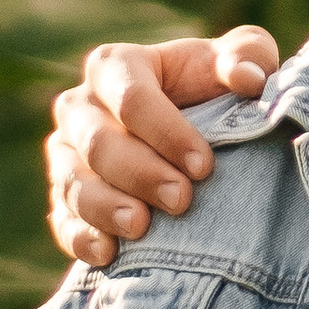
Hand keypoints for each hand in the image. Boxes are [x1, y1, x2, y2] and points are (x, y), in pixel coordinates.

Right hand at [45, 28, 281, 266]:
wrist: (196, 132)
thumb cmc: (215, 88)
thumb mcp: (241, 60)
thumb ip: (247, 56)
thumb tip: (247, 79)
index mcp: (115, 66)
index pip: (132, 99)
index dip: (167, 133)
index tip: (204, 166)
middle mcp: (79, 107)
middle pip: (99, 143)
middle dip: (141, 174)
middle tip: (182, 200)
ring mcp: (65, 153)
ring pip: (73, 182)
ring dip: (106, 207)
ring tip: (141, 227)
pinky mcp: (63, 196)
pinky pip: (61, 218)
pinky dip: (80, 237)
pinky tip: (108, 252)